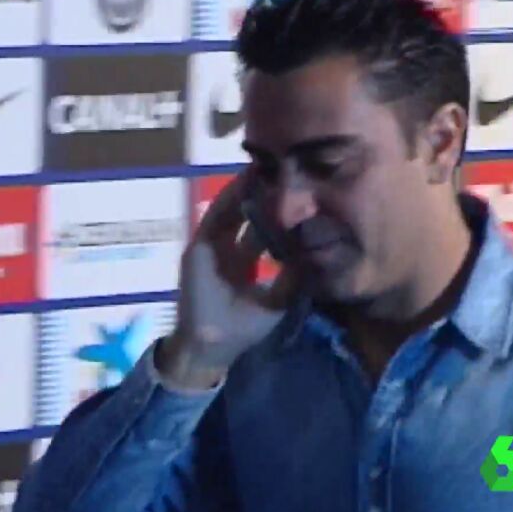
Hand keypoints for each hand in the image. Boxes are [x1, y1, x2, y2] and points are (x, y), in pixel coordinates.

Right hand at [156, 168, 297, 389]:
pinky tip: (245, 182)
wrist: (213, 343)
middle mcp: (228, 251)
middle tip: (284, 172)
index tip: (297, 197)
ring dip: (246, 190)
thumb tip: (313, 253)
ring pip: (230, 210)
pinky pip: (215, 216)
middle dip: (263, 196)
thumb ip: (293, 277)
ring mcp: (212, 247)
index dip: (277, 216)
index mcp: (245, 265)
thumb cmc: (244, 328)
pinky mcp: (199, 246)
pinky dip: (229, 198)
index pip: (262, 233)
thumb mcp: (279, 300)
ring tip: (266, 168)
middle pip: (246, 216)